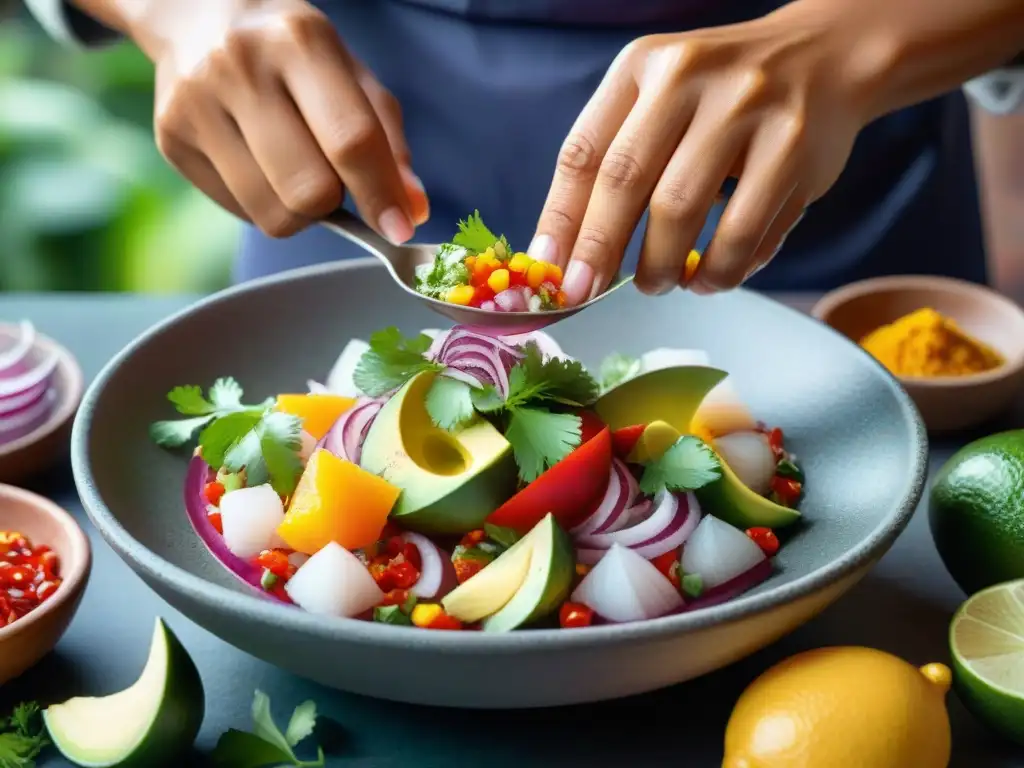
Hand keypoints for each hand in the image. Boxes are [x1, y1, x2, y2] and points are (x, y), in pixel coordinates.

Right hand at [135, 0, 427, 239]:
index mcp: (298, 42)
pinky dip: (264, 205)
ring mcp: (196, 104)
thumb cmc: (293, 52)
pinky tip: (259, 165)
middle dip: (334, 203)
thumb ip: (388, 140)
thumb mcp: (351, 75)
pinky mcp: (171, 138)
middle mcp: (239, 67)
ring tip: (294, 169)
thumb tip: (410, 210)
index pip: (350, 140)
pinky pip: (240, 212)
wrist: (200, 14)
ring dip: (299, 211)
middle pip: (308, 189)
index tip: (399, 227)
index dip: (381, 194)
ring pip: (272, 213)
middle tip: (333, 179)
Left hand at [531, 3, 872, 302]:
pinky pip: (745, 231)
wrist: (826, 55)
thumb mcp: (660, 97)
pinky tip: (709, 279)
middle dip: (600, 250)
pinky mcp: (795, 148)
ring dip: (661, 266)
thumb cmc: (720, 95)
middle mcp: (690, 78)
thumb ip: (615, 158)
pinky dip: (720, 270)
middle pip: (626, 181)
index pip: (584, 152)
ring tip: (657, 284)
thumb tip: (566, 254)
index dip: (560, 220)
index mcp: (643, 66)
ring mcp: (747, 110)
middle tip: (587, 293)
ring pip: (682, 210)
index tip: (549, 271)